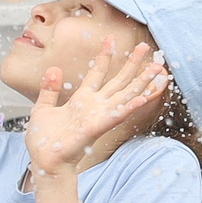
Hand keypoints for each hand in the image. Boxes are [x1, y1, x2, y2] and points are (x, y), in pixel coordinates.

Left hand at [24, 41, 170, 175]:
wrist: (44, 163)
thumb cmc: (44, 141)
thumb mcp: (43, 108)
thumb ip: (49, 89)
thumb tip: (53, 68)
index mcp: (82, 100)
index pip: (97, 73)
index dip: (105, 56)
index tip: (110, 39)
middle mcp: (95, 106)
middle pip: (119, 81)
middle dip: (133, 64)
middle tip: (147, 47)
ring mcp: (99, 116)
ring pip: (126, 95)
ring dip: (143, 82)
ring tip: (158, 70)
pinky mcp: (98, 127)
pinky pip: (119, 114)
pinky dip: (132, 105)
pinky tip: (145, 96)